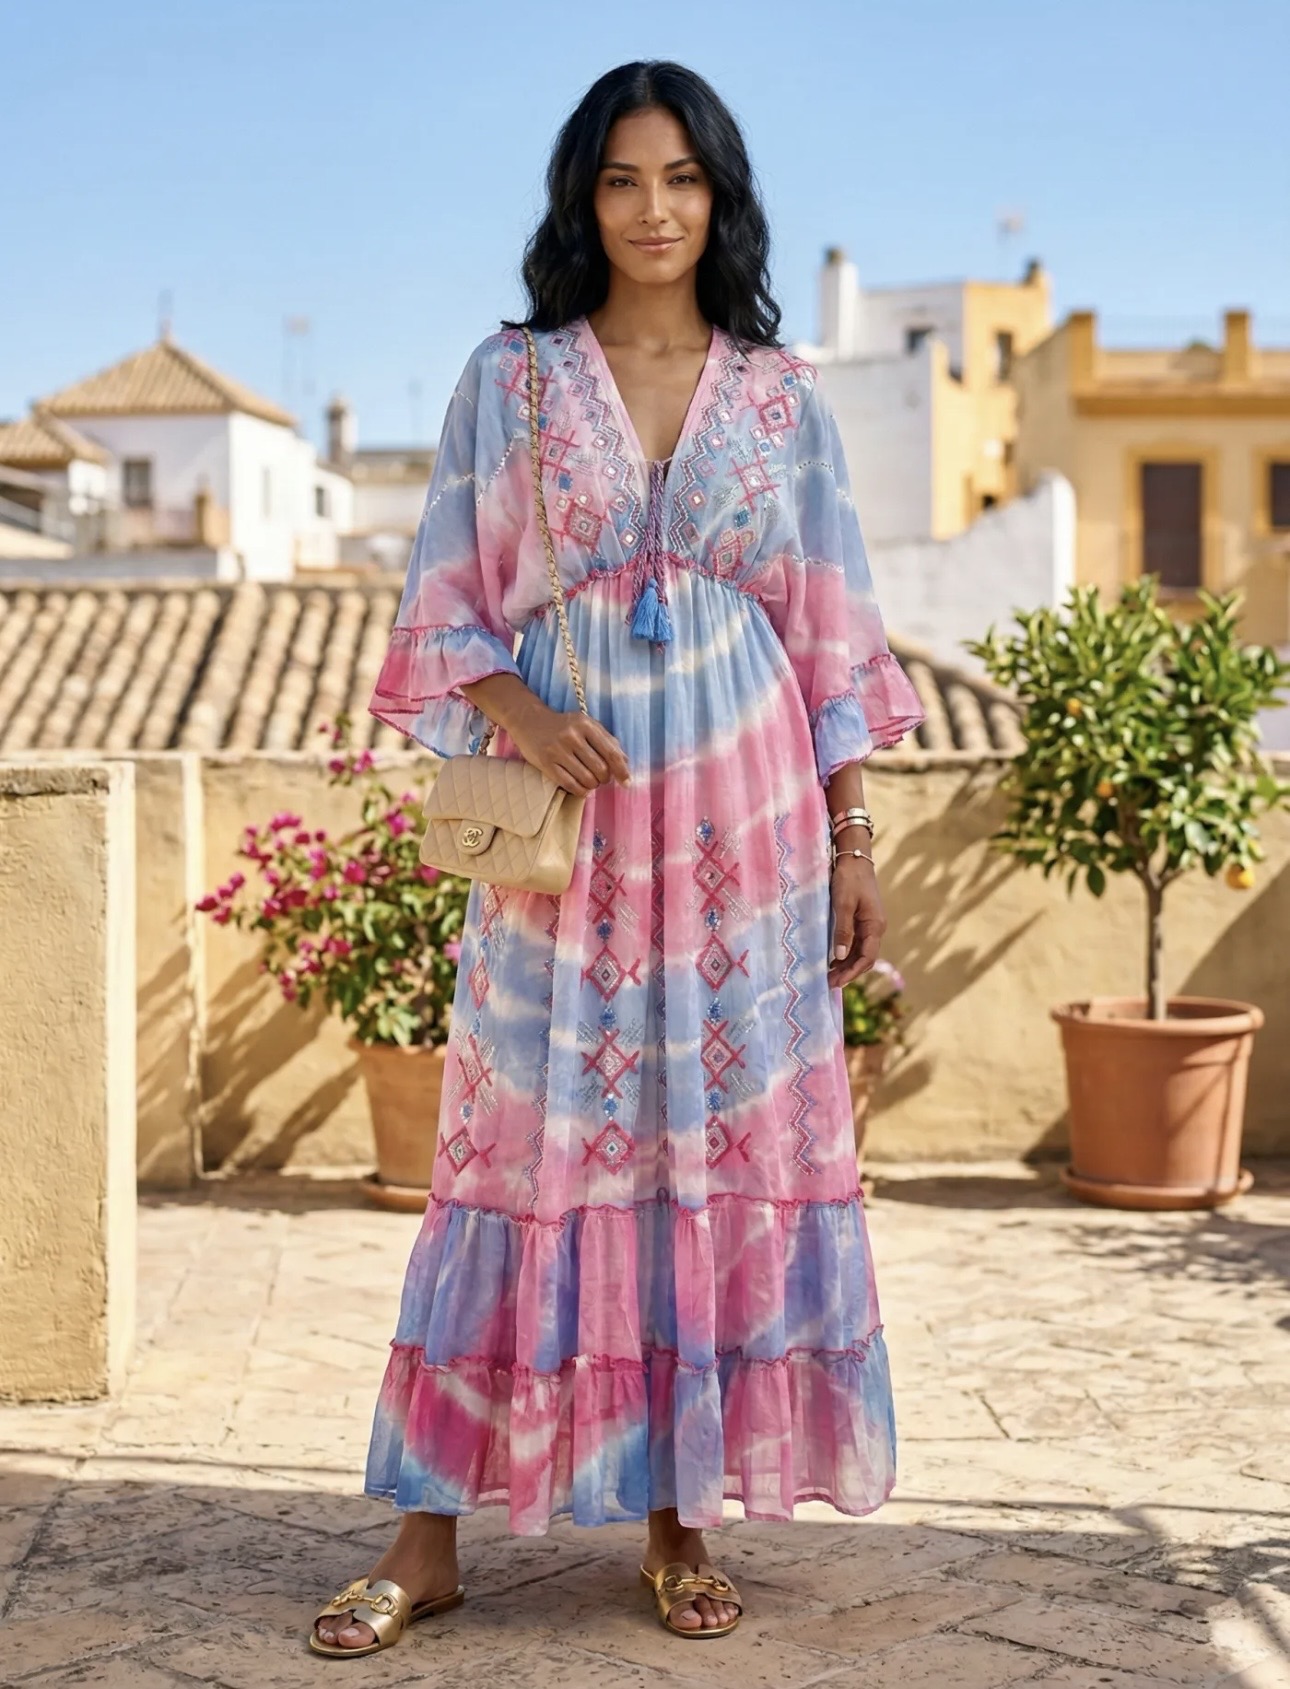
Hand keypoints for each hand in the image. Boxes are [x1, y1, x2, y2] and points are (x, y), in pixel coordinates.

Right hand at [507, 699, 630, 794]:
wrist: (529, 721)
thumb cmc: (564, 725)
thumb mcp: (586, 725)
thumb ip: (607, 740)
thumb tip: (625, 762)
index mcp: (586, 725)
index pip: (610, 752)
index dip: (621, 770)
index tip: (626, 782)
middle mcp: (572, 736)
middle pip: (600, 769)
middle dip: (605, 778)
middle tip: (601, 777)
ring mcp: (557, 750)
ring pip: (587, 779)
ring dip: (593, 785)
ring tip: (590, 781)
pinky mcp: (546, 763)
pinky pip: (570, 785)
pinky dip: (581, 791)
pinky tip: (582, 788)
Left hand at [827, 854, 885, 989]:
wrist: (855, 858)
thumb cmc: (849, 879)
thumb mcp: (843, 905)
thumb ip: (843, 931)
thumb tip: (840, 957)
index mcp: (875, 926)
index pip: (867, 958)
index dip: (852, 972)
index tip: (837, 983)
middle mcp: (875, 928)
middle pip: (864, 958)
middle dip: (849, 972)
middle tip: (829, 983)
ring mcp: (869, 924)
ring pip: (860, 951)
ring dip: (846, 964)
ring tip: (829, 975)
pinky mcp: (862, 919)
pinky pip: (856, 942)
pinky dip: (846, 953)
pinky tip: (833, 960)